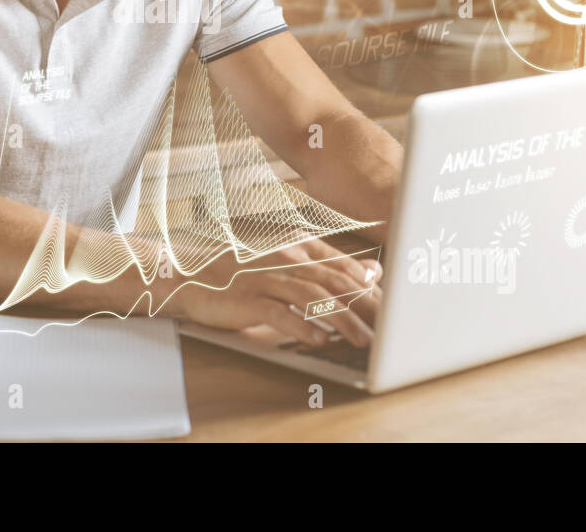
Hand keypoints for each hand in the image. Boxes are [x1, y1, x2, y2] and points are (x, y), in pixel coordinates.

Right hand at [163, 234, 382, 347]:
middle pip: (334, 282)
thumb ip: (331, 265)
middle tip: (389, 331)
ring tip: (364, 341)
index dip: (372, 290)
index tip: (393, 312)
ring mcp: (266, 277)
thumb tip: (374, 271)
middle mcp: (286, 257)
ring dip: (343, 321)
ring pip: (313, 297)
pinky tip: (319, 340)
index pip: (345, 267)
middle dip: (366, 308)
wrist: (193, 273)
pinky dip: (302, 326)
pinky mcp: (247, 298)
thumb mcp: (291, 260)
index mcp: (299, 244)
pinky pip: (279, 313)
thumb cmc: (245, 270)